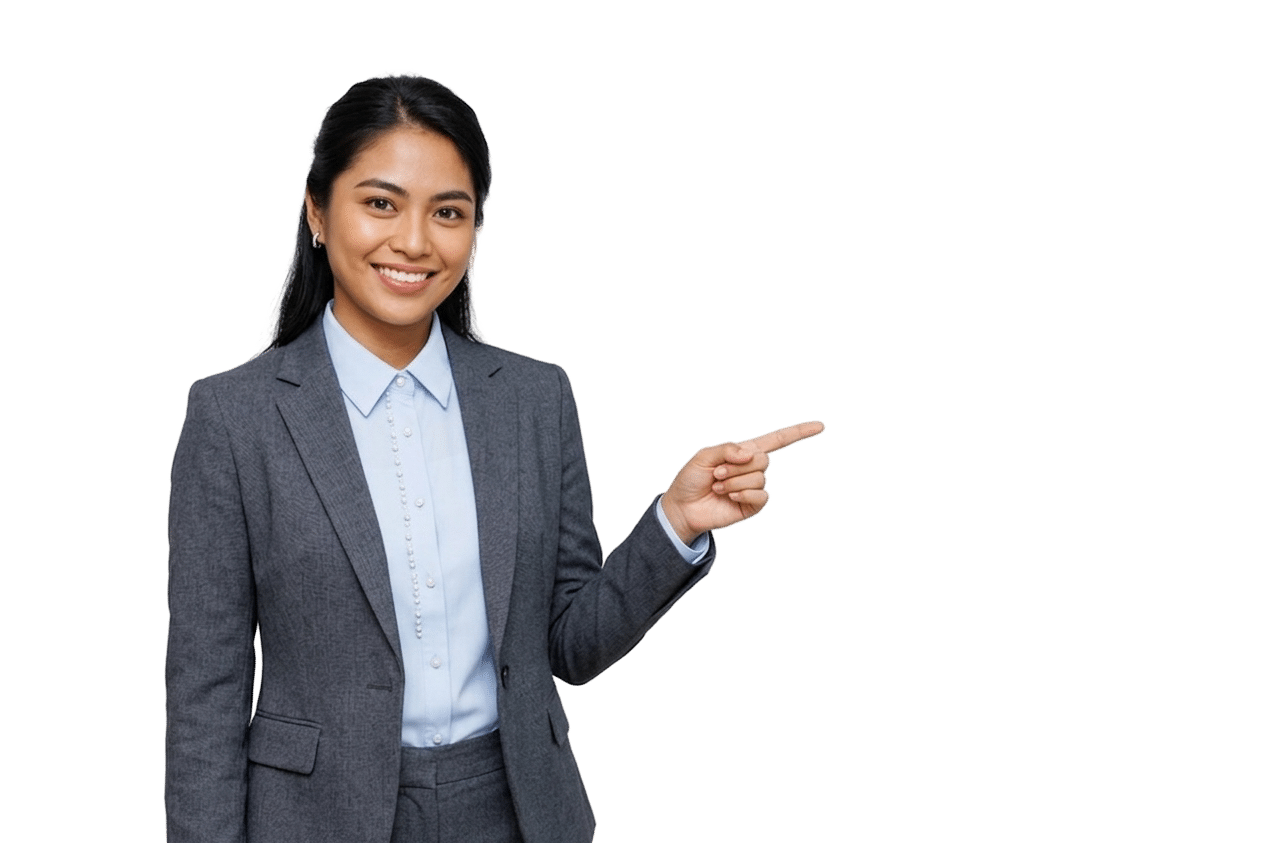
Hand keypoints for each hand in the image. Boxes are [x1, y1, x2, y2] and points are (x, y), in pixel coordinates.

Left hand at [660, 420, 826, 544]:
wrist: (683, 507)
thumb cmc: (692, 479)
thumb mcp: (704, 456)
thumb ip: (727, 449)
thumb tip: (749, 454)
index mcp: (745, 452)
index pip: (778, 440)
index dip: (799, 432)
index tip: (820, 426)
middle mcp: (753, 469)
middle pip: (763, 459)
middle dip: (737, 466)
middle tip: (718, 474)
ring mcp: (754, 488)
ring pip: (759, 478)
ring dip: (734, 482)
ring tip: (718, 486)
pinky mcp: (752, 506)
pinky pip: (761, 496)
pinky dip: (743, 494)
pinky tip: (729, 497)